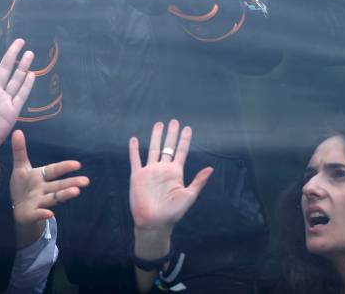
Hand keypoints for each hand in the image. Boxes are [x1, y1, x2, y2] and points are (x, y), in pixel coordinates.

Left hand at [0, 36, 34, 156]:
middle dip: (12, 54)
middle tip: (19, 40)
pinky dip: (27, 85)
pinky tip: (32, 74)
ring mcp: (3, 101)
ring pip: (15, 79)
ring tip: (29, 53)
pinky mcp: (12, 112)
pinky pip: (21, 96)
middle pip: (4, 68)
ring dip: (22, 66)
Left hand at [10, 129, 88, 226]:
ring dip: (64, 195)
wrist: (17, 208)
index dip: (64, 167)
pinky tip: (50, 214)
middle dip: (71, 183)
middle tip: (86, 181)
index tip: (77, 164)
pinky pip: (38, 213)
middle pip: (59, 185)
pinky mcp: (32, 214)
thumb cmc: (23, 186)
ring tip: (76, 192)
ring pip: (53, 198)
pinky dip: (43, 214)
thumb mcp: (20, 167)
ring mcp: (39, 202)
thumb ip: (19, 151)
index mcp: (41, 176)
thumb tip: (17, 130)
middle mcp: (43, 189)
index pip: (54, 170)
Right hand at [129, 120, 212, 236]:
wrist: (153, 222)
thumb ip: (198, 181)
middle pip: (168, 147)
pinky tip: (134, 140)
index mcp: (175, 173)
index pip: (181, 152)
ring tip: (158, 124)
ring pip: (153, 149)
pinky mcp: (137, 175)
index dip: (184, 140)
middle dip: (171, 134)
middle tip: (174, 121)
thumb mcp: (189, 196)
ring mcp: (150, 171)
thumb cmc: (172, 212)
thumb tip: (211, 168)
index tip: (187, 128)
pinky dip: (134, 149)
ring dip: (156, 137)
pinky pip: (135, 159)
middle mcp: (163, 169)